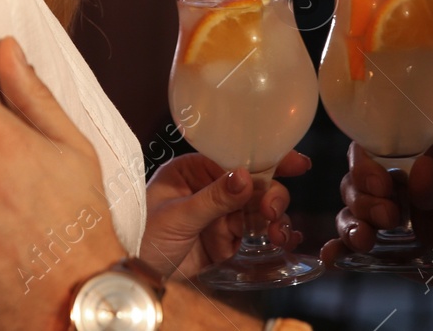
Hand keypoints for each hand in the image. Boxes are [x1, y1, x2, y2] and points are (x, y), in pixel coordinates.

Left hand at [138, 149, 309, 279]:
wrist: (135, 273)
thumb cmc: (142, 235)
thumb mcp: (178, 214)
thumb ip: (214, 198)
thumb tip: (245, 176)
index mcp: (193, 170)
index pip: (235, 158)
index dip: (267, 159)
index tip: (297, 162)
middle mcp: (209, 189)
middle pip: (253, 185)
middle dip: (270, 196)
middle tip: (272, 212)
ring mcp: (218, 215)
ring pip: (257, 209)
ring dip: (274, 219)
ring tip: (278, 233)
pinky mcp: (224, 240)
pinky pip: (253, 233)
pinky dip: (271, 235)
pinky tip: (284, 239)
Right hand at [321, 131, 432, 288]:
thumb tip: (419, 173)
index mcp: (409, 156)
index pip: (369, 151)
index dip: (364, 165)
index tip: (383, 183)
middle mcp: (392, 185)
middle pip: (354, 185)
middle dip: (363, 200)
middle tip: (391, 216)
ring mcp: (389, 219)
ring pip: (351, 216)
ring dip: (350, 226)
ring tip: (365, 241)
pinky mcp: (390, 251)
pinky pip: (356, 250)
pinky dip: (339, 253)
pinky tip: (332, 258)